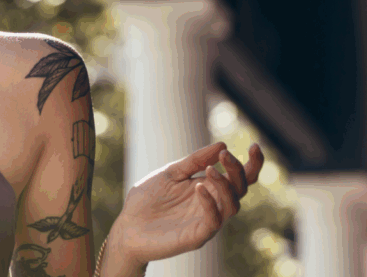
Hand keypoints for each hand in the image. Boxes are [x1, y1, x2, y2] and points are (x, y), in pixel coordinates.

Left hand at [114, 141, 265, 264]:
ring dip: (225, 185)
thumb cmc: (148, 199)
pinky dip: (210, 203)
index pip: (239, 177)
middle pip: (241, 189)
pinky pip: (214, 221)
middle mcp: (213, 204)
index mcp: (208, 187)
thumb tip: (221, 146)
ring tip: (210, 170)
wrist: (128, 225)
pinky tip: (199, 188)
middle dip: (237, 170)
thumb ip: (194, 161)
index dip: (252, 164)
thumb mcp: (170, 173)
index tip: (254, 145)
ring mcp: (207, 221)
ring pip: (233, 205)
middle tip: (225, 156)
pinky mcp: (198, 235)